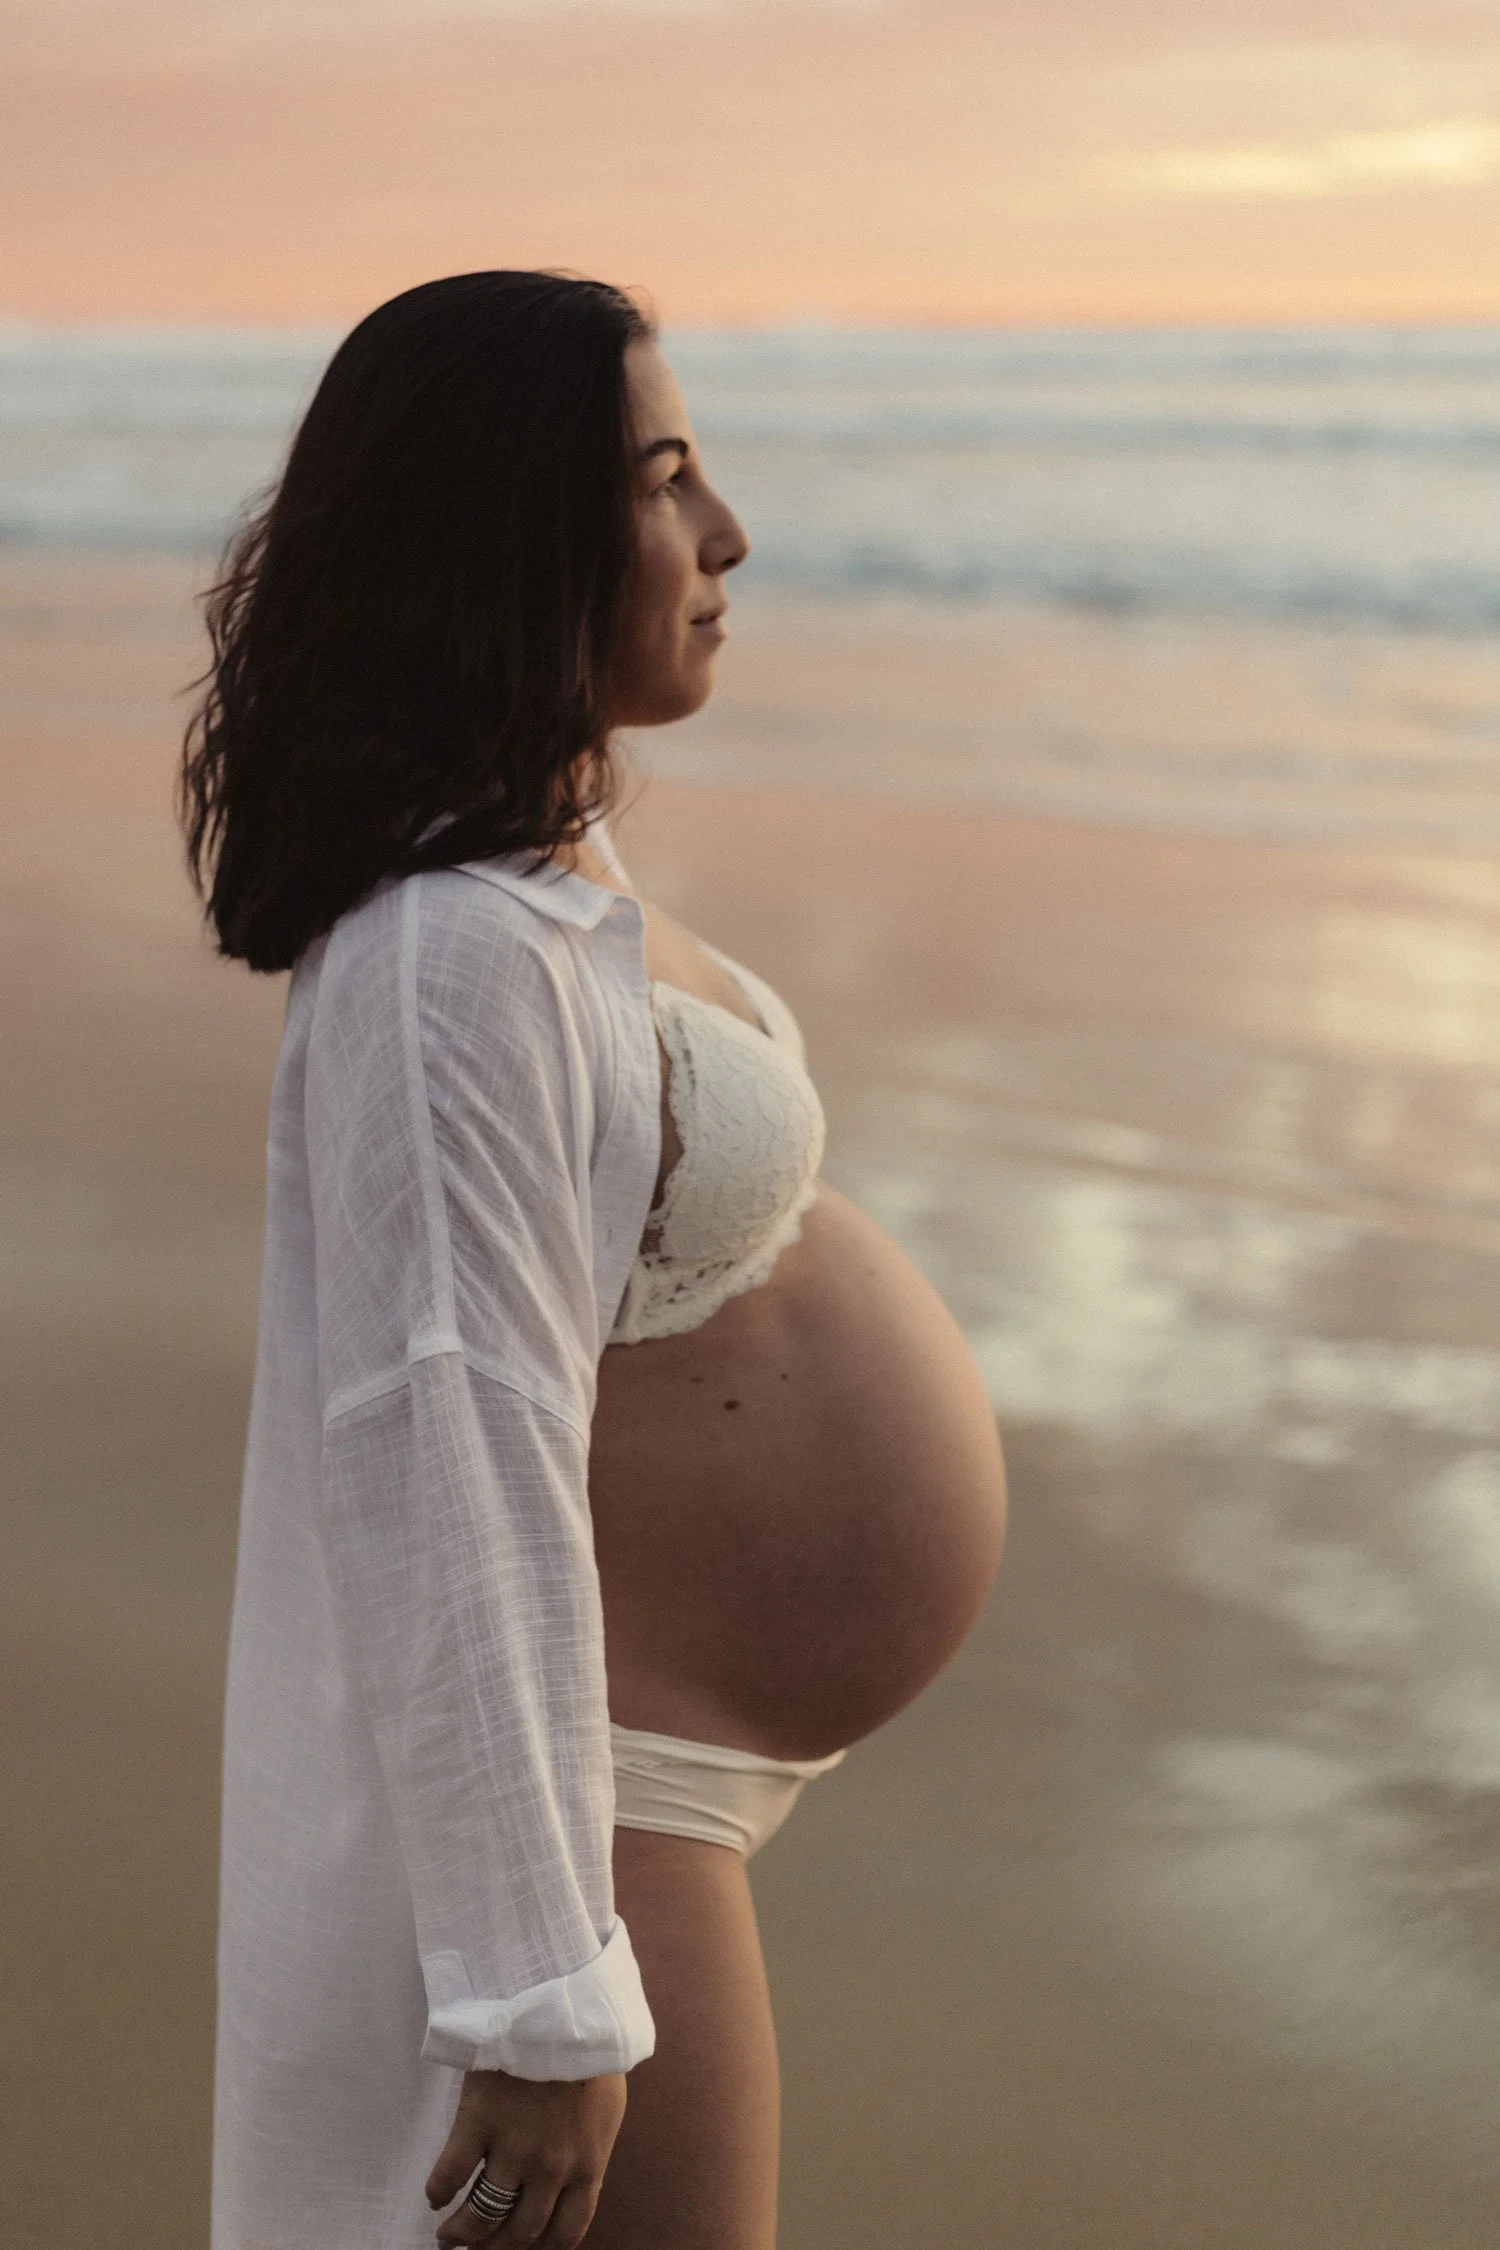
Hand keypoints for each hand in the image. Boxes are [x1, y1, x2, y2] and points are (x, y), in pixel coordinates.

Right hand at [427, 2067, 626, 2247]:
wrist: (561, 2007)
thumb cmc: (589, 2055)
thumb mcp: (607, 2110)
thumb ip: (590, 2152)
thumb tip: (578, 2181)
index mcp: (588, 2166)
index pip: (565, 2234)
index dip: (538, 2249)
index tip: (520, 2247)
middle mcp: (552, 2169)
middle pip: (519, 2232)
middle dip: (496, 2247)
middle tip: (478, 2246)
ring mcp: (514, 2149)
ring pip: (482, 2214)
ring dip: (462, 2233)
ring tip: (448, 2236)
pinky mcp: (479, 2123)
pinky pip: (450, 2175)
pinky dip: (438, 2192)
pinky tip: (435, 2196)